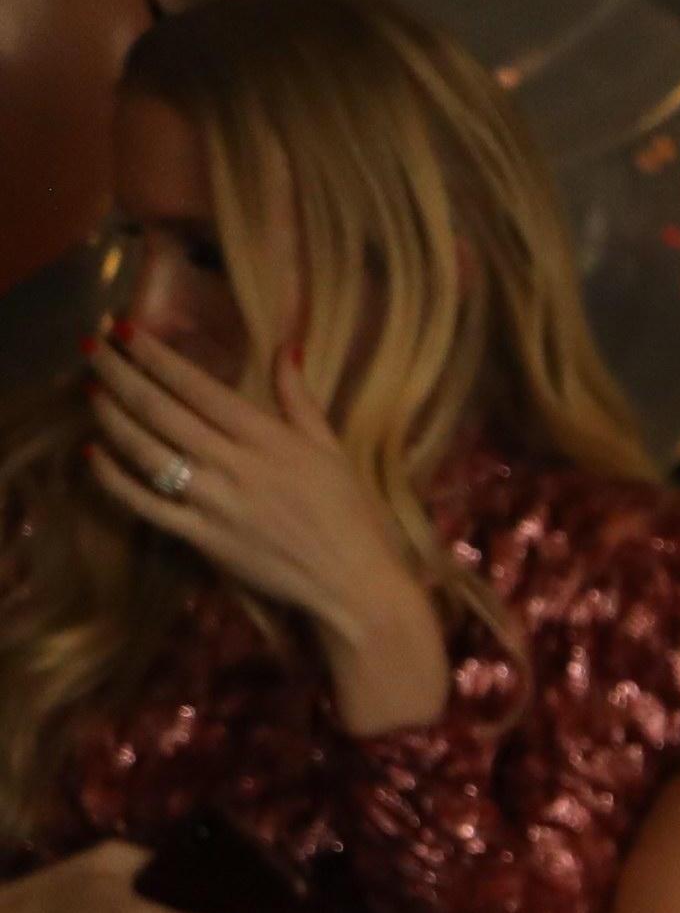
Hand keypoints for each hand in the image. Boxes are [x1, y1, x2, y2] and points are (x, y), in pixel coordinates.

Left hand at [88, 328, 450, 693]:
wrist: (354, 584)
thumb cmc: (351, 514)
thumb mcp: (332, 449)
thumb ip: (299, 398)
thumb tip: (284, 345)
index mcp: (267, 438)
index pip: (197, 387)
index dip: (156, 355)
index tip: (125, 328)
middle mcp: (233, 465)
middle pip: (160, 410)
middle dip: (119, 374)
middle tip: (91, 348)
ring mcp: (212, 502)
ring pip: (145, 452)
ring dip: (111, 418)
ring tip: (92, 393)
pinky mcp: (201, 537)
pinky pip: (145, 504)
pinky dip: (114, 479)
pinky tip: (94, 455)